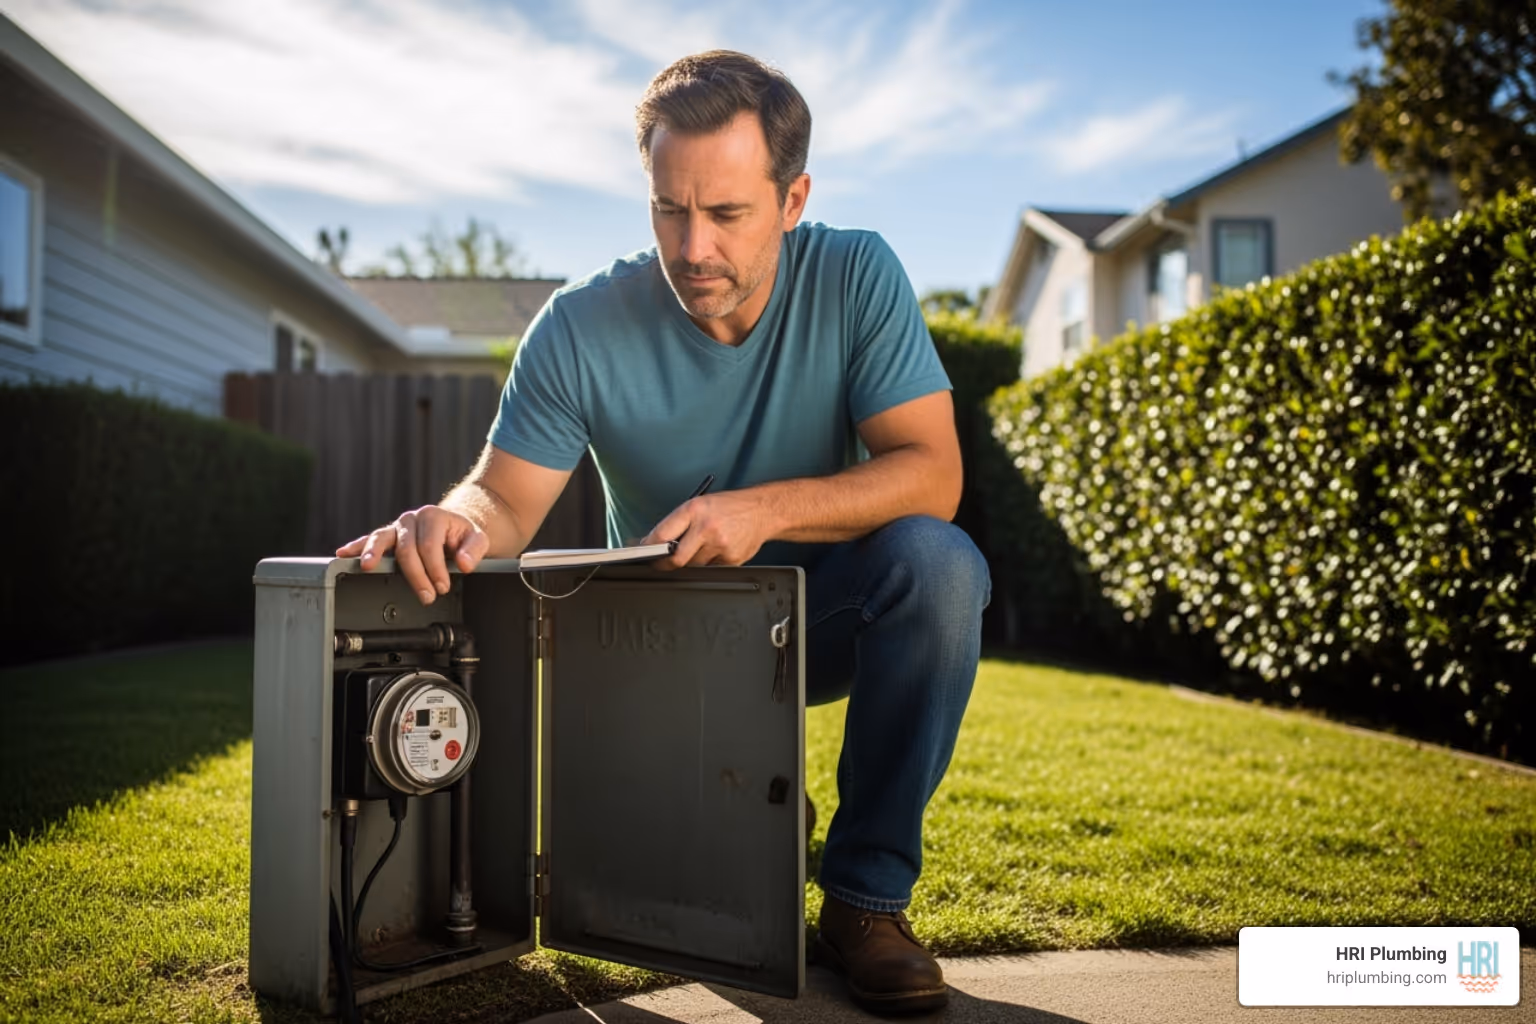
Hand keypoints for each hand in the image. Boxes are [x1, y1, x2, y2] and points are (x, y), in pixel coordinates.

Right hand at [335, 506, 489, 604]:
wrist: (453, 528)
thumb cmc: (462, 536)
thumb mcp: (478, 540)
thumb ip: (474, 550)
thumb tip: (464, 563)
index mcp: (433, 517)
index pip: (429, 546)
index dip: (435, 569)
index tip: (442, 587)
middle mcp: (412, 519)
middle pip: (407, 548)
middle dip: (416, 575)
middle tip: (426, 595)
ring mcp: (397, 527)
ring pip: (382, 539)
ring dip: (373, 553)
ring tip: (367, 566)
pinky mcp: (387, 536)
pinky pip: (370, 540)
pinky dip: (357, 546)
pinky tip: (343, 553)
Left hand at [643, 490, 774, 568]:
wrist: (763, 510)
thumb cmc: (730, 506)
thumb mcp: (700, 504)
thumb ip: (677, 522)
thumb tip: (651, 540)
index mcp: (694, 510)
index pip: (662, 535)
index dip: (649, 548)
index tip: (643, 553)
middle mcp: (706, 528)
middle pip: (676, 558)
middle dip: (666, 563)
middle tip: (662, 562)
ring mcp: (720, 545)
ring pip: (694, 564)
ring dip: (692, 559)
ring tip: (703, 544)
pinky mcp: (731, 559)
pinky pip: (711, 568)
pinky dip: (709, 561)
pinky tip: (718, 547)